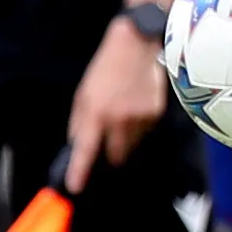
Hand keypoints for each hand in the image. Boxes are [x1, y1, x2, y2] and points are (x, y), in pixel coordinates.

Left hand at [65, 17, 165, 193]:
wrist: (136, 45)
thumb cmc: (105, 70)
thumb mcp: (84, 95)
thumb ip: (81, 123)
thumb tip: (79, 147)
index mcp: (95, 113)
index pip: (86, 150)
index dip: (80, 171)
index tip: (75, 187)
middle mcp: (118, 120)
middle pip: (116, 157)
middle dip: (112, 154)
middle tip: (108, 138)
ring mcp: (140, 118)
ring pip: (133, 145)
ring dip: (127, 138)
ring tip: (124, 111)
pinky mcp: (156, 114)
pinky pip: (146, 131)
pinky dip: (140, 125)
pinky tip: (137, 104)